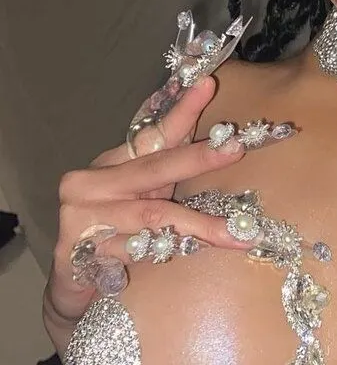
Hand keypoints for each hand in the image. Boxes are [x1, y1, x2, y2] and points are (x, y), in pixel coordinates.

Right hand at [42, 77, 254, 350]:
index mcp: (115, 161)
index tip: (208, 85)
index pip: (155, 132)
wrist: (70, 281)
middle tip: (235, 147)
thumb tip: (222, 140)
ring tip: (236, 233)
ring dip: (200, 225)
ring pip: (152, 216)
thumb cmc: (118, 229)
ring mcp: (82, 216)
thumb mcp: (145, 193)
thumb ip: (171, 169)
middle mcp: (93, 181)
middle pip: (156, 167)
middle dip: (199, 158)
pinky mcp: (77, 251)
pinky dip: (163, 252)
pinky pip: (134, 250)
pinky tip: (187, 255)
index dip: (183, 109)